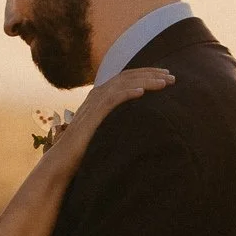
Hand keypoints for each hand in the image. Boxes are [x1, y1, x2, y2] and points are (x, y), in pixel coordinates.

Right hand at [40, 67, 174, 169]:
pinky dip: (127, 93)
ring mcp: (94, 104)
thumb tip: (140, 122)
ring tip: (164, 83)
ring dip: (145, 81)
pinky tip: (141, 93)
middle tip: (172, 77)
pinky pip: (111, 100)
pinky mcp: (92, 116)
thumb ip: (118, 120)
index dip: (147, 74)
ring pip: (122, 85)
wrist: (63, 160)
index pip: (127, 78)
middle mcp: (97, 94)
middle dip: (151, 74)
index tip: (166, 76)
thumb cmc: (85, 148)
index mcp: (101, 95)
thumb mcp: (106, 129)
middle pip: (127, 77)